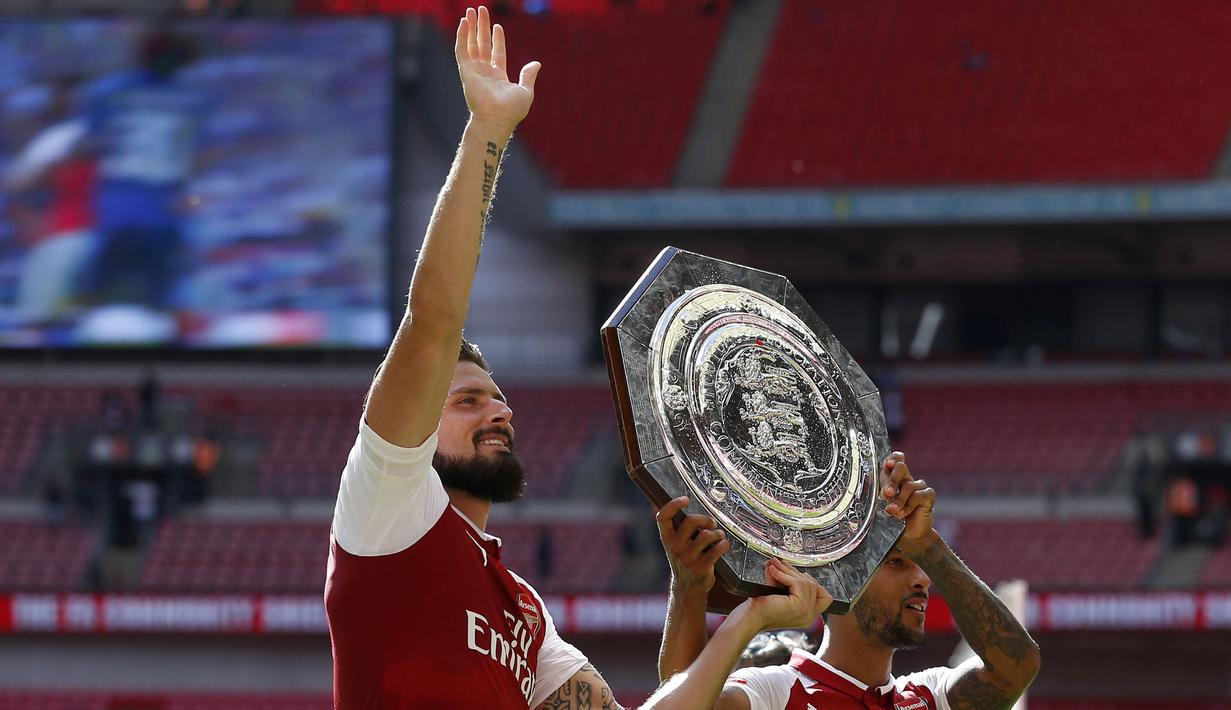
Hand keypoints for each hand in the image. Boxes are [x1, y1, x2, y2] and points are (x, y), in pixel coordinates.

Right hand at [455, 6, 540, 131]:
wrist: (497, 118)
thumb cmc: (512, 110)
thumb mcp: (525, 91)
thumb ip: (528, 76)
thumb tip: (537, 63)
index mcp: (498, 77)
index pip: (496, 53)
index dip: (497, 39)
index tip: (498, 26)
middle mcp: (484, 73)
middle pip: (482, 45)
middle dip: (481, 28)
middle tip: (480, 10)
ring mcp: (474, 71)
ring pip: (471, 44)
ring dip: (470, 27)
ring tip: (470, 11)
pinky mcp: (466, 71)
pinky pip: (462, 50)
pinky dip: (462, 36)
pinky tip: (464, 23)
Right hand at [655, 496, 730, 594]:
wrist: (687, 587)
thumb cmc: (685, 558)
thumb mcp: (676, 543)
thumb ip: (680, 528)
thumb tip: (691, 504)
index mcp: (666, 538)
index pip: (663, 517)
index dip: (673, 505)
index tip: (685, 499)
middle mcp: (674, 547)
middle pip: (691, 521)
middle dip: (706, 519)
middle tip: (712, 523)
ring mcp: (687, 559)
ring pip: (707, 535)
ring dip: (717, 533)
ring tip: (719, 536)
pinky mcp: (700, 568)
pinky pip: (717, 549)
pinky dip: (724, 544)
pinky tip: (724, 545)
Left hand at [740, 559, 831, 630]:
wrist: (750, 618)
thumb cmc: (759, 609)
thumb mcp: (779, 593)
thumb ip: (786, 581)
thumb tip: (782, 563)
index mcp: (808, 616)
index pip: (825, 597)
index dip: (812, 582)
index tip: (796, 574)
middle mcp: (810, 616)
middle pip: (813, 585)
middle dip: (794, 572)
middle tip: (779, 563)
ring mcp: (807, 612)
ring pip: (805, 582)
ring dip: (787, 570)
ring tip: (773, 565)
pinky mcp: (799, 606)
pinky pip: (797, 583)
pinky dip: (783, 574)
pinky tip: (772, 570)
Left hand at [881, 451, 936, 542]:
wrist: (909, 534)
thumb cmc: (894, 518)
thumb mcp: (884, 505)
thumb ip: (884, 494)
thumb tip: (884, 492)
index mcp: (894, 478)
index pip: (895, 460)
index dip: (893, 459)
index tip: (889, 464)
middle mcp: (907, 479)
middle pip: (901, 468)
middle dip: (892, 480)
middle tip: (886, 494)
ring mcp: (919, 486)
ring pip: (908, 486)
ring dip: (899, 501)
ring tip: (893, 512)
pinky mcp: (928, 495)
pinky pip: (918, 496)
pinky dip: (908, 506)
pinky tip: (904, 514)